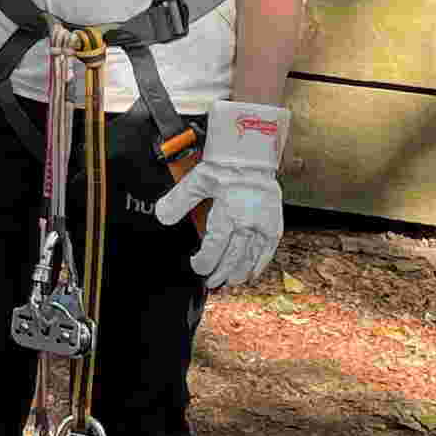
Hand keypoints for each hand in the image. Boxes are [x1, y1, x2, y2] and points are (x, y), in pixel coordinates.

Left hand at [157, 98, 287, 289]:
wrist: (252, 154)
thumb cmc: (225, 166)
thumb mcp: (196, 181)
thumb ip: (178, 201)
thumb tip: (161, 216)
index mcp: (228, 215)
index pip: (214, 249)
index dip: (204, 263)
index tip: (197, 265)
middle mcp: (247, 223)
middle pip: (233, 259)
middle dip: (221, 273)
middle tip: (212, 281)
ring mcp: (262, 225)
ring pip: (251, 258)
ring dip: (239, 273)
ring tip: (230, 281)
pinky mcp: (273, 223)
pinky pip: (268, 250)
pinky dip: (259, 264)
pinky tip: (252, 272)